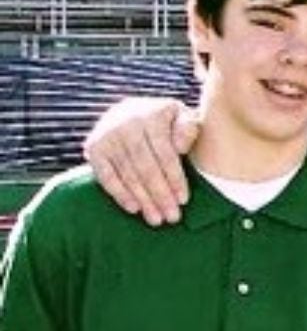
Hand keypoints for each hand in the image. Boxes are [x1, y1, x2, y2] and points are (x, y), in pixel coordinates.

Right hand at [81, 96, 196, 225]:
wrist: (134, 111)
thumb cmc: (168, 121)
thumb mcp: (183, 117)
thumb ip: (188, 127)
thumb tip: (180, 147)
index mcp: (153, 114)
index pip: (165, 154)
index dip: (175, 179)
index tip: (183, 200)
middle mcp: (127, 122)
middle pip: (146, 167)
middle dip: (160, 195)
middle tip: (172, 217)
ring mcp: (108, 135)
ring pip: (128, 174)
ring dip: (143, 199)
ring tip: (156, 219)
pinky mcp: (93, 147)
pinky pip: (106, 176)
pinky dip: (119, 194)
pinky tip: (134, 208)